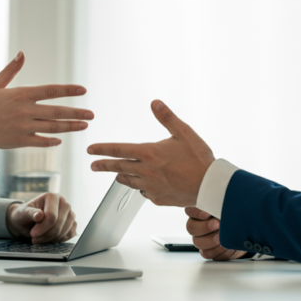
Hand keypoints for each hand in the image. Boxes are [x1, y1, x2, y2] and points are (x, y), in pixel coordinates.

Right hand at [0, 52, 93, 149]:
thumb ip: (11, 69)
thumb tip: (22, 53)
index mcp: (21, 95)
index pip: (50, 90)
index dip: (68, 90)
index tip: (83, 90)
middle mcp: (24, 111)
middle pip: (56, 112)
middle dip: (76, 113)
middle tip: (92, 114)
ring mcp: (23, 127)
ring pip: (52, 127)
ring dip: (70, 127)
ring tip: (84, 125)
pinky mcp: (19, 141)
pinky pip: (41, 141)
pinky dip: (52, 141)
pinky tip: (62, 139)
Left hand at [5, 193, 77, 243]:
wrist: (26, 222)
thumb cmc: (24, 216)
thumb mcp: (22, 214)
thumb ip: (30, 213)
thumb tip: (39, 215)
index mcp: (51, 196)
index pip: (52, 215)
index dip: (42, 227)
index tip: (33, 234)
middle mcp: (63, 202)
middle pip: (59, 223)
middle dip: (47, 234)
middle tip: (35, 239)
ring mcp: (69, 212)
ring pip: (66, 229)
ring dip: (52, 238)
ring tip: (41, 239)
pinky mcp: (72, 222)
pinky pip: (70, 233)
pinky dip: (60, 239)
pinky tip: (49, 239)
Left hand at [87, 100, 214, 206]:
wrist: (210, 186)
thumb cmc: (199, 158)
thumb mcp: (184, 132)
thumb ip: (167, 117)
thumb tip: (155, 103)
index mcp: (149, 153)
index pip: (118, 150)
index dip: (102, 149)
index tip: (91, 150)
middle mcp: (146, 171)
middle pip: (118, 168)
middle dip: (103, 165)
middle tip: (93, 165)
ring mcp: (151, 186)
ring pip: (128, 181)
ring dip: (121, 176)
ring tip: (116, 174)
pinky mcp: (157, 198)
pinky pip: (143, 192)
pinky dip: (141, 186)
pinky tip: (145, 184)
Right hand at [185, 207, 245, 260]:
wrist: (245, 234)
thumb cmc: (236, 217)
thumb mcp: (230, 207)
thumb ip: (221, 204)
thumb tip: (218, 201)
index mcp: (200, 212)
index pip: (190, 210)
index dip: (196, 212)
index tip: (207, 213)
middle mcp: (198, 225)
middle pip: (191, 227)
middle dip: (205, 227)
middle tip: (217, 224)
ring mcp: (201, 239)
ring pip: (197, 242)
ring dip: (211, 240)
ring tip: (222, 237)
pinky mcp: (208, 251)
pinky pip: (207, 253)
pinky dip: (217, 250)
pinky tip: (226, 246)